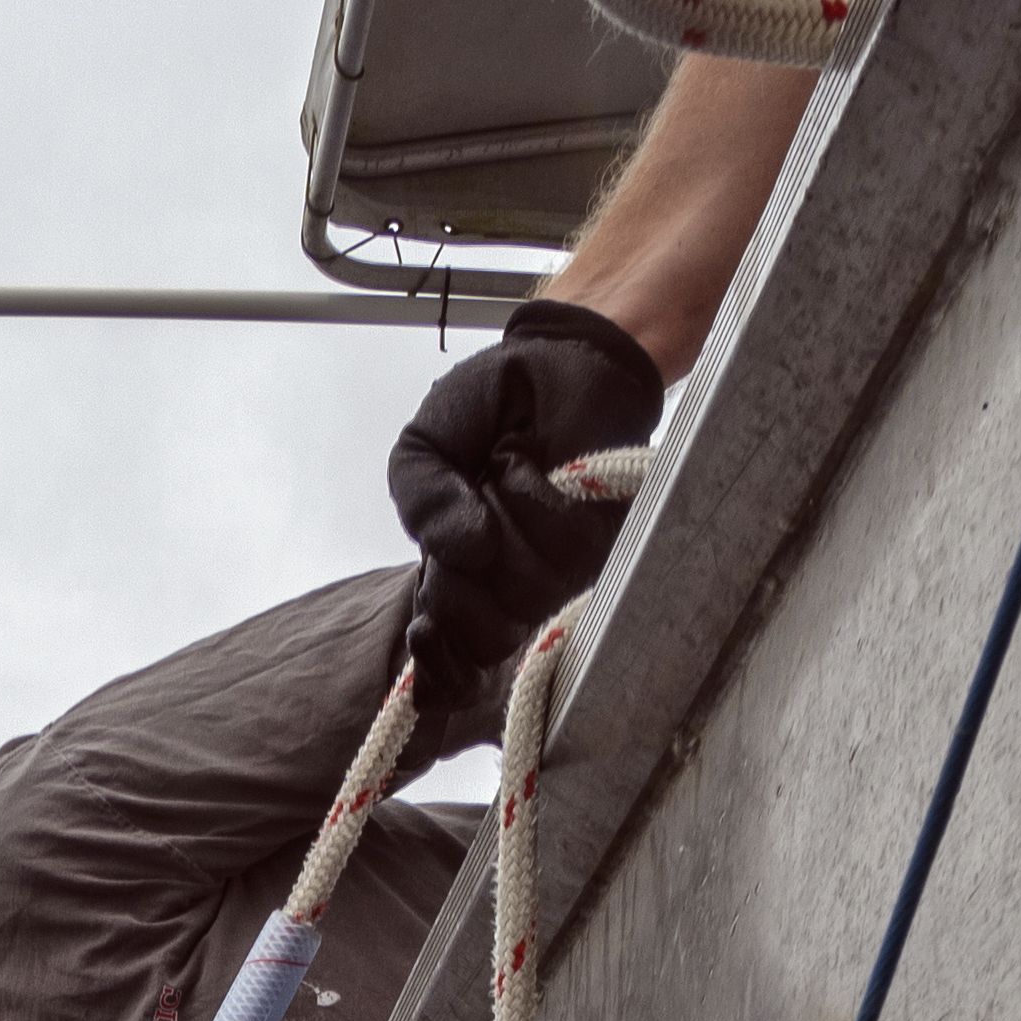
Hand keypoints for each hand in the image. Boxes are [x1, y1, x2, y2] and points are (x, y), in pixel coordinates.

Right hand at [388, 300, 663, 755]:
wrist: (561, 358)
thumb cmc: (492, 404)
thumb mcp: (424, 445)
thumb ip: (418, 500)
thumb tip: (460, 551)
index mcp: (459, 581)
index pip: (446, 661)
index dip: (434, 660)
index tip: (423, 632)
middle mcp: (509, 592)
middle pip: (481, 634)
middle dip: (466, 578)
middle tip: (472, 512)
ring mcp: (559, 575)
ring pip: (523, 592)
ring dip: (508, 520)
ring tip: (513, 470)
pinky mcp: (603, 546)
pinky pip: (563, 549)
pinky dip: (544, 499)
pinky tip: (548, 470)